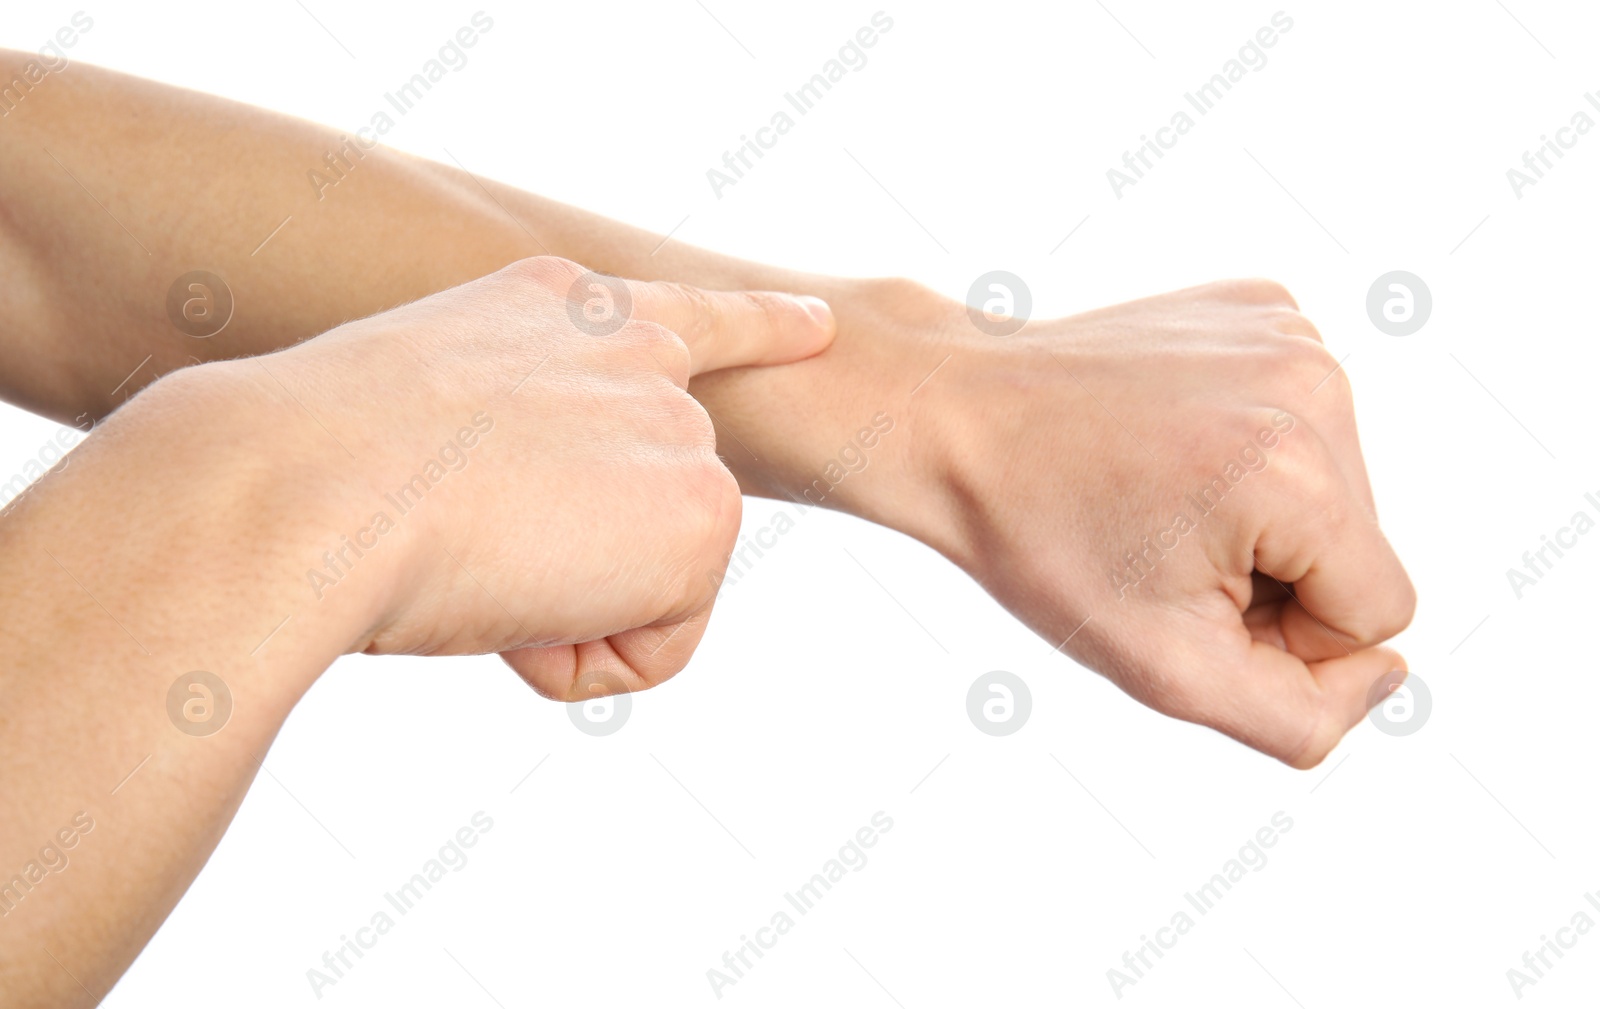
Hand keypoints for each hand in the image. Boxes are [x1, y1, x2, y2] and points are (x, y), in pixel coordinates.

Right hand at [229, 256, 834, 697]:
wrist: (306, 489)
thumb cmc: (306, 472)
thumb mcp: (408, 419)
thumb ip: (501, 442)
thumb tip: (534, 529)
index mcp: (555, 306)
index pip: (686, 316)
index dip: (760, 327)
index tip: (818, 329)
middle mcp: (634, 348)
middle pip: (652, 505)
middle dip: (572, 564)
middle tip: (462, 551)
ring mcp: (677, 425)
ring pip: (649, 582)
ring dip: (560, 612)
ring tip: (470, 569)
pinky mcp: (703, 511)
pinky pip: (657, 645)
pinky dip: (577, 663)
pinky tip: (507, 612)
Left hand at [696, 277, 1412, 766]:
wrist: (955, 417)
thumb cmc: (1041, 544)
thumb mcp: (1162, 670)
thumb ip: (1297, 717)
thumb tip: (1386, 676)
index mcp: (1298, 472)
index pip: (1377, 613)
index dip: (1287, 636)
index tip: (1187, 597)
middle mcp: (1313, 383)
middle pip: (1360, 545)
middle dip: (1278, 573)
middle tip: (1163, 549)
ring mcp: (1290, 331)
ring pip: (1337, 487)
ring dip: (1265, 516)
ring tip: (1161, 496)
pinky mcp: (1265, 307)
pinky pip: (1305, 422)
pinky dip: (1250, 449)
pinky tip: (1171, 444)